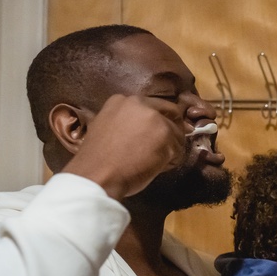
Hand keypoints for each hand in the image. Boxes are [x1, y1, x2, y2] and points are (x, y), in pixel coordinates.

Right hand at [63, 94, 185, 198]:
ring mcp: (155, 118)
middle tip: (165, 147)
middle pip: (170, 114)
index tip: (155, 135)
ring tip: (154, 163)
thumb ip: (127, 122)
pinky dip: (171, 162)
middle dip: (171, 130)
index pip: (152, 106)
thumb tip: (146, 129)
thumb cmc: (98, 159)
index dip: (157, 121)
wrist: (98, 174)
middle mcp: (140, 104)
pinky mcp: (166, 135)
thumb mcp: (107, 128)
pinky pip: (178, 150)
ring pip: (176, 134)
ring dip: (171, 150)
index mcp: (122, 100)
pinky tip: (156, 168)